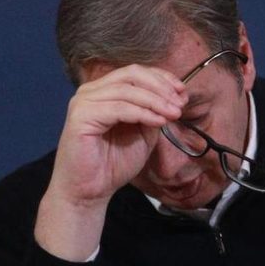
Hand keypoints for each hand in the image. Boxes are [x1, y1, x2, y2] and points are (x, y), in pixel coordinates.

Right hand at [35, 64, 186, 260]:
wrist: (89, 192)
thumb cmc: (112, 165)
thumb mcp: (142, 134)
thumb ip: (153, 114)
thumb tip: (173, 98)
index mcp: (104, 92)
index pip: (135, 73)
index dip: (161, 78)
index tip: (182, 92)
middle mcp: (91, 92)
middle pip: (131, 74)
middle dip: (161, 87)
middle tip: (180, 103)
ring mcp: (84, 102)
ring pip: (127, 89)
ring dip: (156, 100)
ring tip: (174, 113)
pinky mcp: (81, 116)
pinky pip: (119, 108)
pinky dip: (142, 113)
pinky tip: (159, 121)